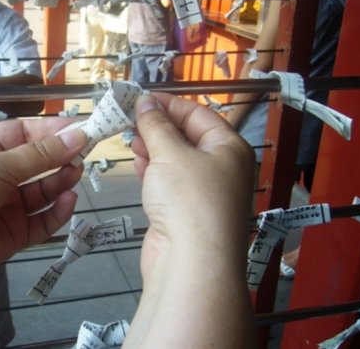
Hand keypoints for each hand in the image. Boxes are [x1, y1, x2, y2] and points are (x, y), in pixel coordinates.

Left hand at [0, 117, 86, 285]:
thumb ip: (40, 155)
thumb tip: (78, 136)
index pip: (26, 133)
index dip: (52, 130)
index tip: (81, 128)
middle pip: (38, 162)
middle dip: (61, 156)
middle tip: (86, 151)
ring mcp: (7, 205)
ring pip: (43, 191)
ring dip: (61, 181)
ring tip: (76, 172)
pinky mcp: (14, 234)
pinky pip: (42, 220)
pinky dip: (58, 211)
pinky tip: (69, 200)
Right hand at [123, 93, 255, 348]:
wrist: (190, 262)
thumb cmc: (189, 198)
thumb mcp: (171, 153)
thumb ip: (155, 124)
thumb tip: (145, 101)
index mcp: (229, 147)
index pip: (199, 113)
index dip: (169, 103)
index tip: (140, 98)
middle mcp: (221, 167)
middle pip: (187, 136)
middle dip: (158, 126)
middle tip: (129, 118)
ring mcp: (204, 191)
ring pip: (176, 159)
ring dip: (153, 146)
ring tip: (130, 137)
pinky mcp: (186, 210)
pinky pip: (169, 181)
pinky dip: (154, 169)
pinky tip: (138, 162)